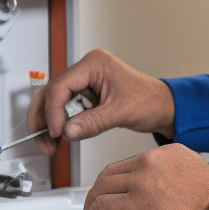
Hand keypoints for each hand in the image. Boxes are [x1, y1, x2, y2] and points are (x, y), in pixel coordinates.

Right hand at [27, 49, 175, 155]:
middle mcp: (86, 70)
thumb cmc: (150, 101)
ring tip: (50, 145)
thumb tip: (67, 132)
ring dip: (49, 123)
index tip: (56, 132)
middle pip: (51, 92)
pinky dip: (60, 124)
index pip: (61, 86)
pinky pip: (65, 109)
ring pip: (54, 102)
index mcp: (94, 64)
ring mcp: (85, 82)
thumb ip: (93, 122)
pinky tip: (60, 139)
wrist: (164, 107)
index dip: (53, 111)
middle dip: (44, 118)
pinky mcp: (86, 96)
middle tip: (44, 141)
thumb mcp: (121, 112)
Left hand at [81, 145, 208, 209]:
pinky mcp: (134, 202)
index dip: (118, 186)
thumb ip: (168, 181)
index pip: (129, 165)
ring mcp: (141, 180)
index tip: (118, 201)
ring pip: (100, 190)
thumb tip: (151, 201)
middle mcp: (150, 161)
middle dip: (100, 197)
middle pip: (109, 175)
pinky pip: (101, 209)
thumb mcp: (193, 177)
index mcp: (166, 153)